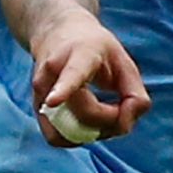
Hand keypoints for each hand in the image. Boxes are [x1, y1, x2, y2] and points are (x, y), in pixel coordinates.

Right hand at [28, 14, 149, 146]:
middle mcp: (51, 74)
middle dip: (111, 120)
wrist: (58, 34)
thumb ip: (136, 95)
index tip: (53, 101)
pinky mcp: (37, 110)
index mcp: (78, 55)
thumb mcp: (124, 63)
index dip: (63, 89)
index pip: (71, 75)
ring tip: (103, 115)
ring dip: (94, 133)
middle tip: (121, 107)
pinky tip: (88, 122)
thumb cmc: (96, 50)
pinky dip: (78, 138)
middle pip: (84, 112)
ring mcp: (40, 94)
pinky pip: (58, 138)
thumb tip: (124, 127)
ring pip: (68, 132)